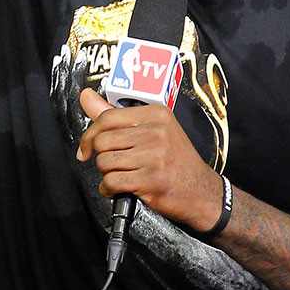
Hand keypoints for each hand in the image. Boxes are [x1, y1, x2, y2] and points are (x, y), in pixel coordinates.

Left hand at [77, 88, 224, 232]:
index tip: (86, 147)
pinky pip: (112, 181)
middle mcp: (156, 131)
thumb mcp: (152, 131)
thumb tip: (87, 97)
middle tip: (114, 164)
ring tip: (121, 175)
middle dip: (101, 157)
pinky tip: (119, 189)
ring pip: (104, 162)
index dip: (90, 135)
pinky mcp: (151, 179)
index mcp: (156, 114)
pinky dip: (109, 189)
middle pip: (102, 141)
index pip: (107, 117)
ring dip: (106, 174)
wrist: (203, 192)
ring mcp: (155, 156)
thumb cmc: (176, 162)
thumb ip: (117, 116)